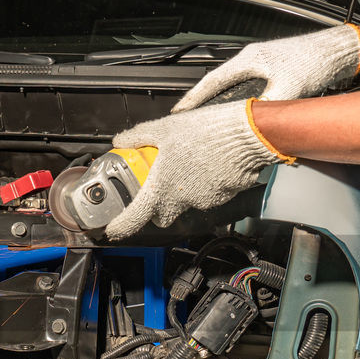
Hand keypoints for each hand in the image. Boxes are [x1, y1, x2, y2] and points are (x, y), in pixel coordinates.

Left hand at [104, 101, 290, 238]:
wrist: (246, 134)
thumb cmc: (204, 131)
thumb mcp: (164, 128)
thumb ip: (138, 137)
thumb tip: (121, 140)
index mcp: (161, 187)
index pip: (135, 218)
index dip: (121, 227)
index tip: (113, 230)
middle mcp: (181, 201)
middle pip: (161, 216)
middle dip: (156, 207)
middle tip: (156, 187)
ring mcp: (203, 201)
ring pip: (186, 205)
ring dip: (182, 192)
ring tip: (188, 165)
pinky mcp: (222, 197)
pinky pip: (207, 196)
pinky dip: (203, 186)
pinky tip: (206, 165)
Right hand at [173, 24, 359, 112]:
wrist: (342, 51)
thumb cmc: (317, 61)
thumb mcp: (289, 89)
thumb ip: (268, 110)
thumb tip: (253, 128)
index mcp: (250, 59)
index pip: (212, 81)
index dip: (193, 99)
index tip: (179, 111)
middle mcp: (254, 58)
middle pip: (218, 83)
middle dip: (202, 101)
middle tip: (188, 118)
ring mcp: (264, 63)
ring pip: (233, 85)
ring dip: (220, 100)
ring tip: (207, 117)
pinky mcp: (275, 69)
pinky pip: (247, 86)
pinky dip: (237, 99)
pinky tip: (238, 111)